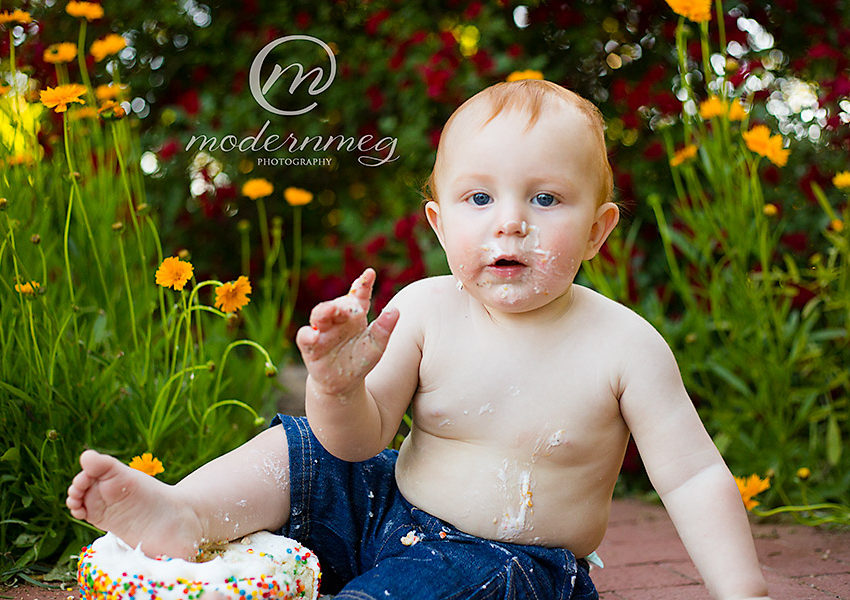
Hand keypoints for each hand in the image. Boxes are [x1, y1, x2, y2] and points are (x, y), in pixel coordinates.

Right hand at [295, 268, 398, 396]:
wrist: (344, 383)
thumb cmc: (360, 360)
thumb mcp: (376, 346)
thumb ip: (384, 329)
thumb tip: (396, 310)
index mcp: (354, 317)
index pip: (359, 297)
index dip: (363, 284)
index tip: (370, 273)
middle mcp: (337, 320)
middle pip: (337, 304)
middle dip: (343, 302)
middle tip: (352, 304)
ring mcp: (322, 331)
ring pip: (319, 315)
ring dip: (325, 311)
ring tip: (333, 310)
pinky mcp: (310, 347)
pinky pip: (304, 337)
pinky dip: (308, 335)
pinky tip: (315, 336)